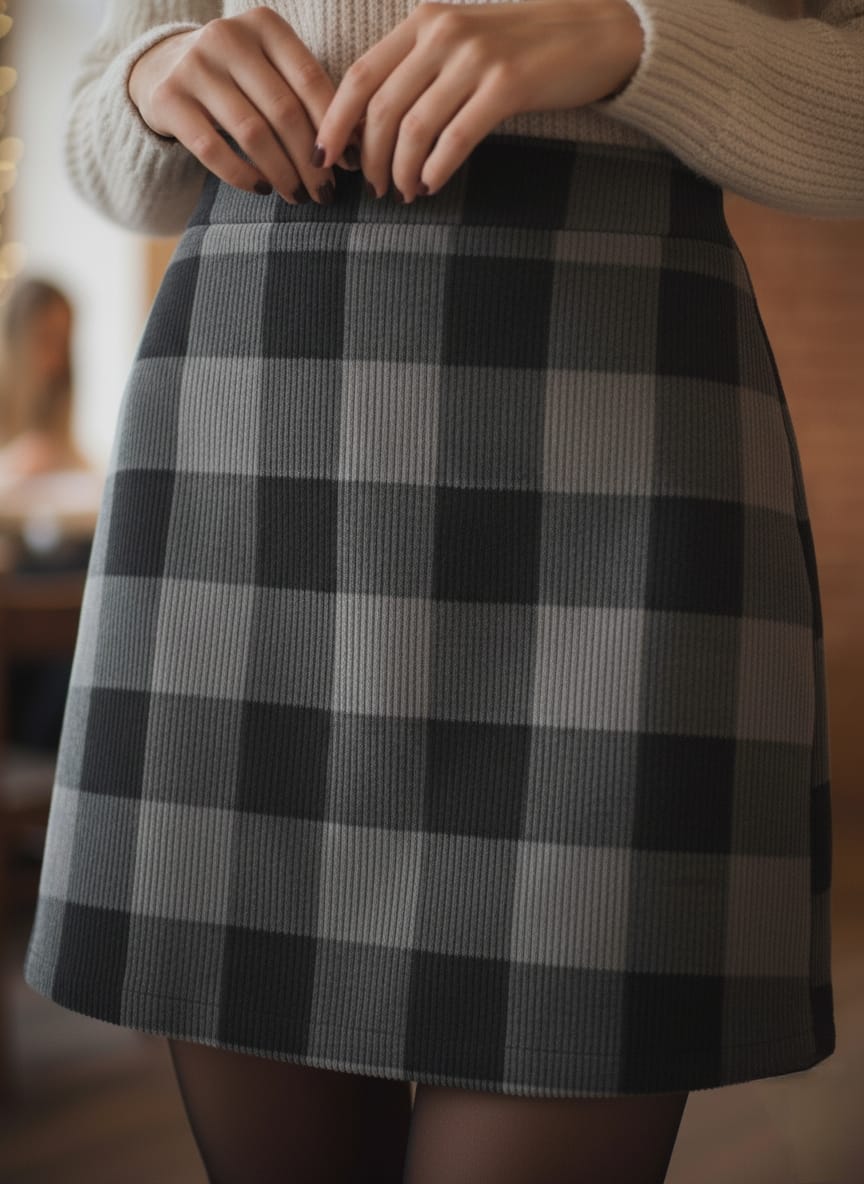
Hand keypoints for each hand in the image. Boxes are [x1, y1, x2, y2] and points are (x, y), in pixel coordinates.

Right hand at [127, 7, 363, 205]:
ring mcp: (194, 65)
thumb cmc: (239, 78)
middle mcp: (227, 37)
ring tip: (298, 196)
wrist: (163, 67)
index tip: (348, 164)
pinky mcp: (168, 98)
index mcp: (264, 24)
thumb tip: (354, 148)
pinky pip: (213, 149)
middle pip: (283, 111)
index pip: (309, 80)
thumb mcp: (272, 69)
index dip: (334, 126)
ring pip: (251, 133)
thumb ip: (307, 96)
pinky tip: (262, 190)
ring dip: (282, 173)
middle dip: (310, 160)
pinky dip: (242, 175)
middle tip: (326, 192)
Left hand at [314, 0, 643, 201]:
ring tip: (403, 193)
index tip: (325, 156)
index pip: (360, 75)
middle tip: (373, 187)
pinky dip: (436, 170)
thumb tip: (374, 125)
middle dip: (369, 157)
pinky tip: (430, 186)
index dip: (336, 121)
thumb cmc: (523, 47)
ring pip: (414, 128)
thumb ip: (421, 69)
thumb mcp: (462, 42)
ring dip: (401, 171)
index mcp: (424, 22)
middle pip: (381, 109)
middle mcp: (444, 33)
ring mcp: (476, 58)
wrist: (595, 32)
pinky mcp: (508, 86)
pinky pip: (455, 139)